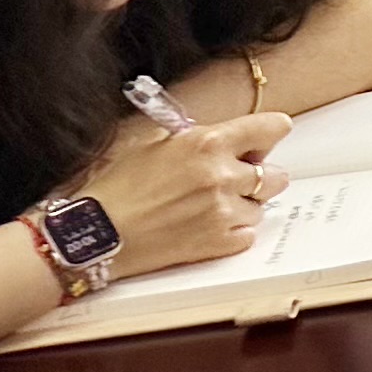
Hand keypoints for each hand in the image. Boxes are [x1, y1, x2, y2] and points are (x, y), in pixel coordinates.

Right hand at [72, 114, 294, 275]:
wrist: (95, 234)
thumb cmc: (116, 189)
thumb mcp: (153, 144)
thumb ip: (195, 137)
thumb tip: (222, 137)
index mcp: (208, 143)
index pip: (273, 128)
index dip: (268, 134)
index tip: (262, 141)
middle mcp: (222, 176)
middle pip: (276, 174)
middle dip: (258, 175)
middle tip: (232, 178)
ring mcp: (223, 212)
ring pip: (261, 207)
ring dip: (243, 205)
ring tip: (209, 206)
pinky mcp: (218, 243)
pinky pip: (247, 234)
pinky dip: (233, 231)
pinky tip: (206, 225)